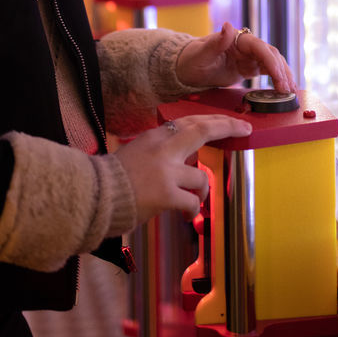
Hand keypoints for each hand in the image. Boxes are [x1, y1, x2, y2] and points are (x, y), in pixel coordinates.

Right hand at [115, 114, 251, 222]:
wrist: (93, 197)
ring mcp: (165, 171)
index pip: (190, 121)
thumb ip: (159, 152)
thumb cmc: (110, 180)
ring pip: (200, 177)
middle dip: (227, 127)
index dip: (214, 120)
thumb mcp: (136, 153)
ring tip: (193, 199)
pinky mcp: (165, 194)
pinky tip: (185, 215)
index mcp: (154, 137)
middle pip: (202, 130)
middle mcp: (162, 148)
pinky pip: (191, 202)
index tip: (232, 121)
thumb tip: (181, 158)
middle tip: (244, 130)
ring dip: (201, 190)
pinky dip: (192, 209)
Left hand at [176, 22, 296, 93]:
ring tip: (291, 91)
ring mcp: (249, 57)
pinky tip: (285, 90)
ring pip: (273, 63)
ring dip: (284, 75)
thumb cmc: (192, 59)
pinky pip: (268, 72)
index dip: (270, 61)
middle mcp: (247, 46)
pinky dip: (278, 79)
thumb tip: (228, 25)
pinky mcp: (249, 68)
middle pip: (271, 55)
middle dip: (281, 71)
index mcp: (237, 39)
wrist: (188, 68)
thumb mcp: (202, 53)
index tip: (278, 75)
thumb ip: (216, 42)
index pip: (259, 47)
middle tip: (286, 89)